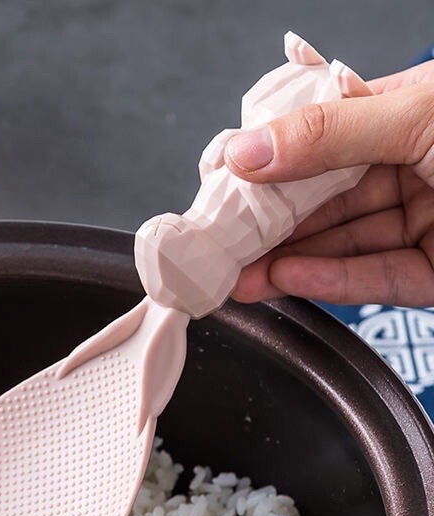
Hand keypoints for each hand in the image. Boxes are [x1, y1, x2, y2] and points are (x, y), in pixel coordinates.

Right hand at [224, 61, 433, 305]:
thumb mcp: (420, 118)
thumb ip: (329, 133)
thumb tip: (248, 151)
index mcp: (413, 113)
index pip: (325, 134)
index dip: (273, 157)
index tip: (227, 178)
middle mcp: (416, 166)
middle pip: (325, 198)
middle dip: (271, 222)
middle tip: (223, 237)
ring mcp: (426, 220)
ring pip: (343, 244)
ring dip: (287, 260)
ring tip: (240, 273)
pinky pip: (375, 279)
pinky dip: (329, 281)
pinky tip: (286, 278)